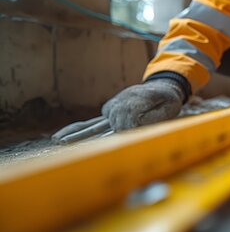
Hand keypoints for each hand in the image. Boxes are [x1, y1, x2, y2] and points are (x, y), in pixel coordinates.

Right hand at [52, 79, 184, 143]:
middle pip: (104, 124)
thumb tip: (132, 126)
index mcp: (136, 103)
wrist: (162, 86)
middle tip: (66, 145)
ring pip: (93, 124)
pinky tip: (61, 137)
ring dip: (76, 133)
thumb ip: (153, 117)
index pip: (126, 122)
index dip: (126, 131)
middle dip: (91, 137)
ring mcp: (112, 109)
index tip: (128, 139)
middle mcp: (119, 105)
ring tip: (58, 141)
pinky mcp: (108, 113)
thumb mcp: (168, 107)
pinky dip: (77, 130)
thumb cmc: (168, 100)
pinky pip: (92, 123)